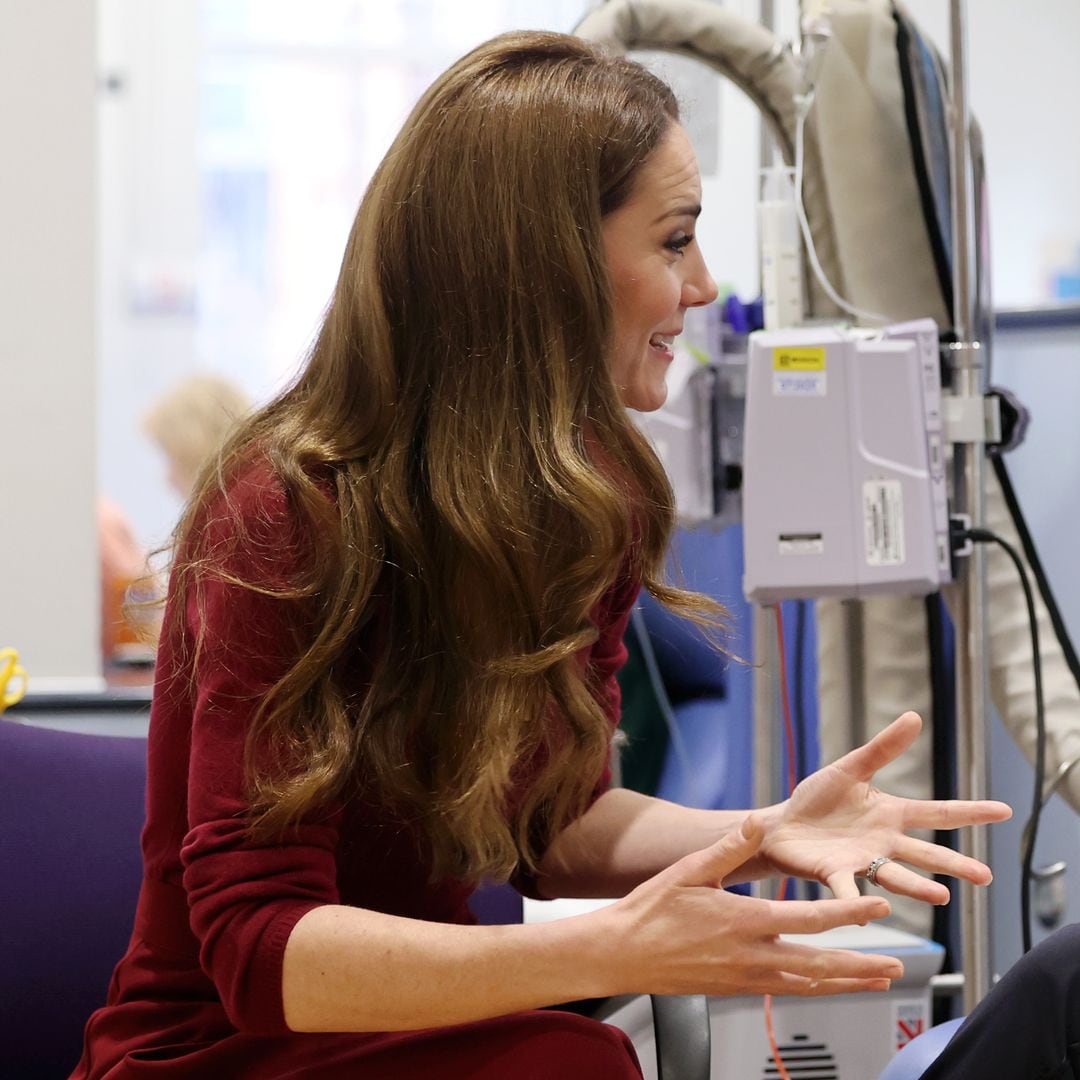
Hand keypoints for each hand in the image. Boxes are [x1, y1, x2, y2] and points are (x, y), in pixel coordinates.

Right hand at [604, 816, 903, 997]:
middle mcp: (752, 955)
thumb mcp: (688, 870)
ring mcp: (746, 977)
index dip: (849, 914)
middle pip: (820, 963)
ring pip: (809, 983)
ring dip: (847, 983)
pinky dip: (816, 989)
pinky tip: (828, 985)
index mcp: (744, 921)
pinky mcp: (737, 989)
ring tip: (878, 982)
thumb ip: (728, 848)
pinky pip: (787, 991)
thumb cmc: (651, 911)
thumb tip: (755, 824)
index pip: (810, 919)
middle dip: (862, 964)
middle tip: (897, 965)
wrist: (623, 953)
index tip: (879, 905)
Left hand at [760, 711, 1011, 902]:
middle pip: (925, 853)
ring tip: (942, 896)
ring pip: (894, 875)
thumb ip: (882, 749)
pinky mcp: (832, 873)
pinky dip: (856, 900)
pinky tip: (871, 913)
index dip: (970, 812)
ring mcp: (860, 861)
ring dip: (917, 887)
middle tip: (985, 877)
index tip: (1004, 810)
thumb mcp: (850, 768)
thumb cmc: (818, 800)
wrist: (781, 826)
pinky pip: (847, 887)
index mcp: (890, 814)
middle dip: (954, 864)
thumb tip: (914, 717)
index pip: (938, 813)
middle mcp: (883, 842)